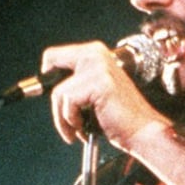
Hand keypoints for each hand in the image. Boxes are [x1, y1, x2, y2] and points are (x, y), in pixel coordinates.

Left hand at [41, 41, 169, 149]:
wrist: (142, 131)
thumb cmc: (119, 118)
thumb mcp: (92, 93)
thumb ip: (74, 83)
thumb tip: (43, 85)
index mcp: (95, 53)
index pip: (54, 55)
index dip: (47, 74)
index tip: (50, 93)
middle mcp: (96, 54)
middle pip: (51, 67)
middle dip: (55, 98)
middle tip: (66, 119)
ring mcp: (98, 67)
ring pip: (58, 92)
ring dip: (64, 118)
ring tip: (79, 129)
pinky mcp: (98, 83)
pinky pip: (68, 102)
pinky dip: (71, 121)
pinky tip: (85, 129)